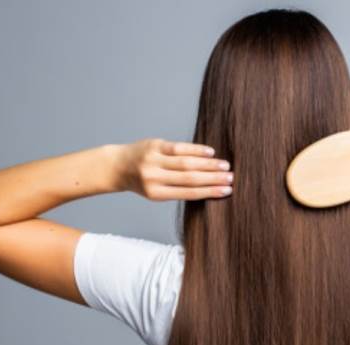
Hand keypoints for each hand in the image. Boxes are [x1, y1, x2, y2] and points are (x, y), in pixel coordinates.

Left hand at [110, 138, 232, 199]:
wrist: (117, 166)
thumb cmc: (142, 181)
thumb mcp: (156, 191)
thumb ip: (178, 189)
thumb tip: (210, 187)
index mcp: (156, 193)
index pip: (188, 193)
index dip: (209, 192)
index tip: (227, 191)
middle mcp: (154, 177)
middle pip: (190, 178)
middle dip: (213, 179)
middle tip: (232, 179)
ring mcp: (154, 160)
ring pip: (186, 163)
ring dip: (208, 165)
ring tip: (225, 166)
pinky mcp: (154, 145)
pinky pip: (179, 147)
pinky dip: (196, 150)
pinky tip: (210, 153)